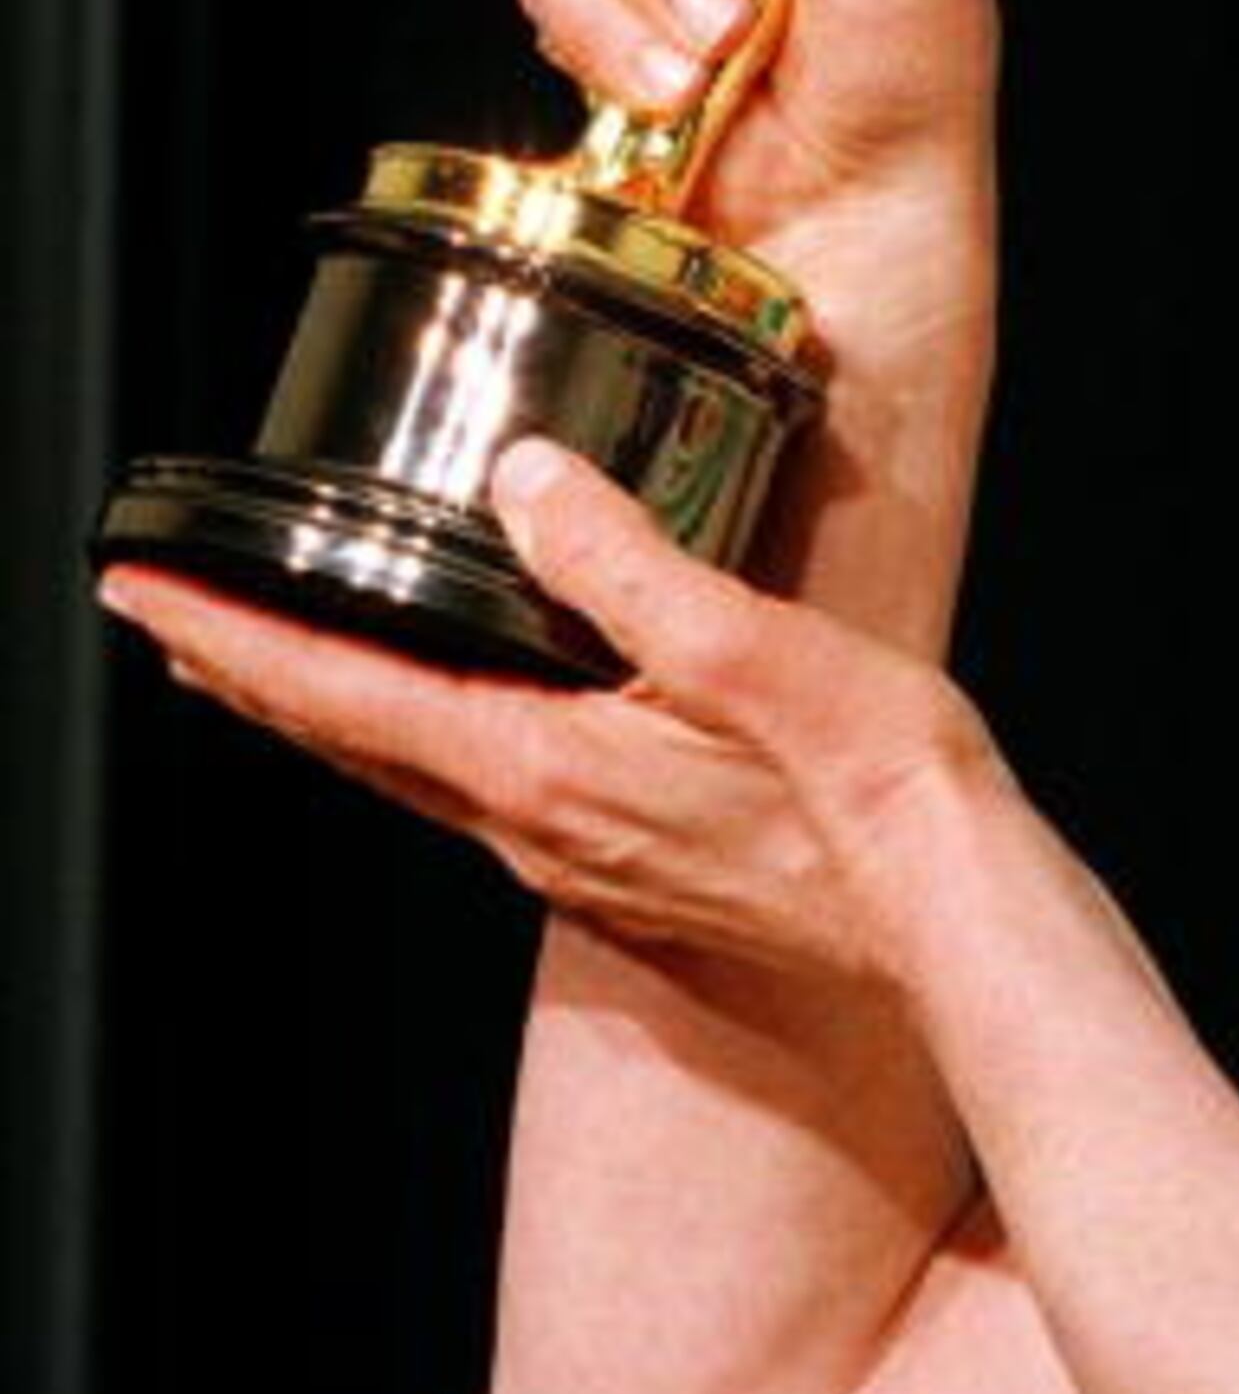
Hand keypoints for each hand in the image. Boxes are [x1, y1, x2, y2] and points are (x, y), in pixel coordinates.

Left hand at [101, 438, 998, 1000]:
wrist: (948, 917)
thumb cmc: (872, 792)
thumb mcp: (746, 645)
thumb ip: (623, 558)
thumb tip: (525, 475)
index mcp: (539, 767)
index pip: (335, 692)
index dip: (225, 636)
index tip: (134, 592)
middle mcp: (536, 826)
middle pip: (350, 740)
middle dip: (251, 674)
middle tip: (168, 621)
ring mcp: (583, 857)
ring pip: (414, 769)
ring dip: (332, 709)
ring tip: (282, 661)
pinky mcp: (636, 866)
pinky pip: (491, 789)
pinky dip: (425, 737)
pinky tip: (461, 716)